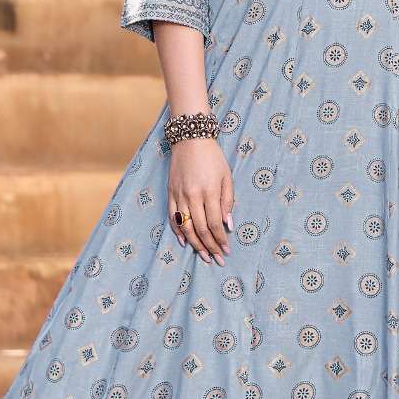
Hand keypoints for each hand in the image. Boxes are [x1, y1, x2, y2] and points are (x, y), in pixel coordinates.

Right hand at [169, 139, 233, 265]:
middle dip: (210, 246)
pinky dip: (178, 231)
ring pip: (185, 226)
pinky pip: (173, 217)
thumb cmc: (213, 158)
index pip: (215, 223)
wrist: (190, 139)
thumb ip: (227, 202)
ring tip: (203, 256)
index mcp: (208, 191)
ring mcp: (179, 195)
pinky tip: (185, 242)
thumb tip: (228, 225)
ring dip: (195, 244)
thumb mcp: (226, 177)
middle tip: (217, 259)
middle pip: (200, 229)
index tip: (226, 250)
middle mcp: (192, 196)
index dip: (221, 240)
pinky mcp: (170, 193)